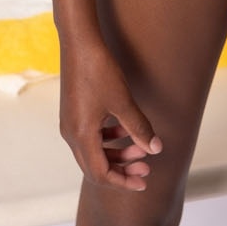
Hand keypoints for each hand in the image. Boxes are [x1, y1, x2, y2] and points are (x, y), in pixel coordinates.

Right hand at [58, 36, 162, 190]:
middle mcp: (71, 134)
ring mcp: (70, 124)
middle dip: (122, 171)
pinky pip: (90, 137)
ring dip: (117, 154)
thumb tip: (155, 149)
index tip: (143, 182)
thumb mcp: (123, 102)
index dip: (122, 182)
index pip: (100, 174)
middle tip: (146, 169)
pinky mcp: (73, 114)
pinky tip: (126, 129)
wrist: (79, 43)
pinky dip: (108, 139)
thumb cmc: (99, 71)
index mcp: (81, 136)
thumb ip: (139, 128)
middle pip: (95, 167)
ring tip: (141, 148)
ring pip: (93, 152)